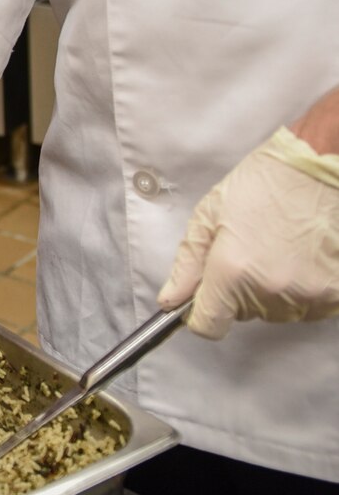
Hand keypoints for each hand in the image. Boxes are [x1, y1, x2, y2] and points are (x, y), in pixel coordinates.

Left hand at [159, 128, 338, 339]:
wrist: (315, 168)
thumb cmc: (263, 184)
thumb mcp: (209, 215)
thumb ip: (187, 264)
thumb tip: (171, 300)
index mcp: (231, 270)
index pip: (208, 325)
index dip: (201, 313)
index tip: (206, 298)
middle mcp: (268, 289)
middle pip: (242, 315)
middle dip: (237, 290)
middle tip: (249, 250)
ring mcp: (304, 293)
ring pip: (274, 312)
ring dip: (270, 290)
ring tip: (277, 249)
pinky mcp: (332, 293)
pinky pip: (307, 309)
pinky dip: (300, 291)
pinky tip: (299, 258)